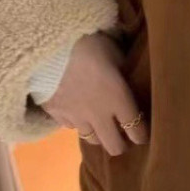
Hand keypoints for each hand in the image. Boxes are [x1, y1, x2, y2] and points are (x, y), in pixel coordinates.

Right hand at [41, 31, 148, 155]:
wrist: (47, 47)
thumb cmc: (89, 44)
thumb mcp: (115, 54)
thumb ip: (122, 72)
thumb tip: (127, 78)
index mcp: (118, 99)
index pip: (136, 129)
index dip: (141, 136)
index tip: (142, 136)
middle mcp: (99, 115)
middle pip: (113, 146)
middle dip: (120, 144)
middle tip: (121, 136)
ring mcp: (75, 117)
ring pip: (91, 139)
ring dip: (98, 133)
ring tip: (99, 124)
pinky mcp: (55, 114)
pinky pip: (70, 127)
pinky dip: (76, 122)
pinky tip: (77, 112)